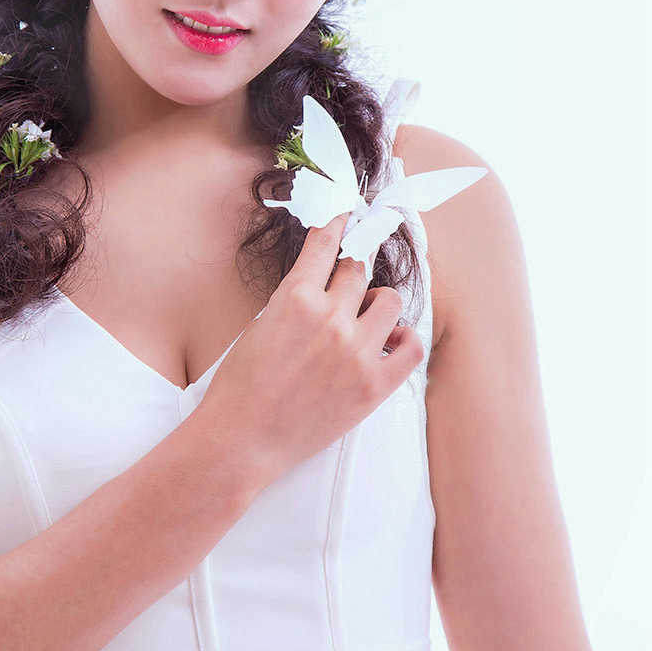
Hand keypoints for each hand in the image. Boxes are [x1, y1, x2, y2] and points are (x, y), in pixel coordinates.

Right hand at [199, 213, 424, 486]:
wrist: (240, 440)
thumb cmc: (239, 386)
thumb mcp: (260, 325)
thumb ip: (296, 300)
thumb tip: (322, 283)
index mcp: (296, 298)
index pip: (326, 244)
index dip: (339, 222)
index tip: (348, 210)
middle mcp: (330, 319)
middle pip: (360, 269)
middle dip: (356, 264)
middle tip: (355, 266)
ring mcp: (356, 352)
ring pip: (391, 301)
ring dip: (379, 302)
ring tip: (367, 315)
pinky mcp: (373, 386)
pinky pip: (411, 347)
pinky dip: (404, 339)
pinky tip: (390, 341)